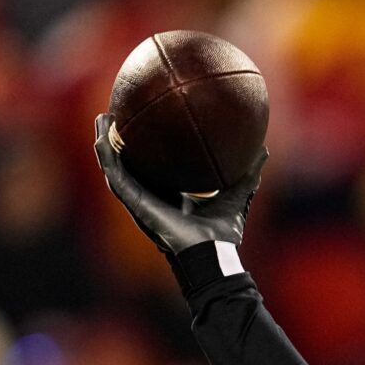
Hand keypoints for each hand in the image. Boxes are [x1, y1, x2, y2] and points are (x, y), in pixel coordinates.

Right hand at [93, 113, 267, 254]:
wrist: (211, 251)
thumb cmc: (222, 231)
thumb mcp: (236, 193)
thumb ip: (248, 173)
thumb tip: (263, 149)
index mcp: (169, 194)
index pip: (153, 166)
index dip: (145, 146)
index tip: (143, 122)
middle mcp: (150, 196)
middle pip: (128, 163)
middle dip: (119, 140)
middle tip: (114, 114)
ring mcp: (139, 200)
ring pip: (115, 167)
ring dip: (105, 143)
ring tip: (101, 118)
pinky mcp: (134, 204)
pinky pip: (115, 177)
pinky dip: (107, 157)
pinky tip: (101, 139)